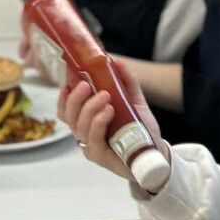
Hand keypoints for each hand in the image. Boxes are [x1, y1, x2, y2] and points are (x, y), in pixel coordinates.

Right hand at [57, 58, 166, 180]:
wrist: (156, 152)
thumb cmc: (140, 129)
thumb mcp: (134, 102)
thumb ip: (126, 83)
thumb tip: (117, 61)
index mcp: (88, 121)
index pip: (66, 111)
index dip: (64, 97)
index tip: (69, 82)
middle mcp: (85, 135)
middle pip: (69, 117)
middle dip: (75, 99)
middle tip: (87, 85)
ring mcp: (91, 148)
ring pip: (80, 126)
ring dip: (90, 108)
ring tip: (105, 95)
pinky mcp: (101, 158)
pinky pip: (93, 139)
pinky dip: (98, 122)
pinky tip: (108, 111)